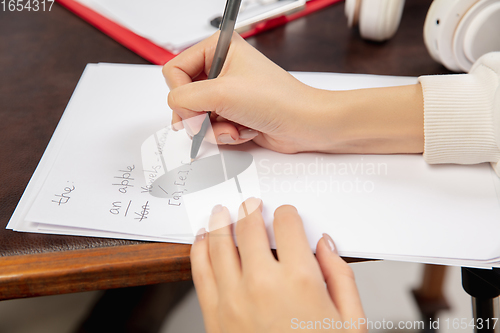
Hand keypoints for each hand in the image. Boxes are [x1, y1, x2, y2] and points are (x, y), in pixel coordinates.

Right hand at [162, 32, 325, 153]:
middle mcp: (221, 69)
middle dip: (199, 115)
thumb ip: (185, 99)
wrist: (305, 124)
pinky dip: (224, 134)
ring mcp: (227, 93)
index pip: (175, 70)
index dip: (181, 93)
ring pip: (196, 116)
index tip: (196, 105)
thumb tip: (175, 109)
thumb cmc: (278, 100)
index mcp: (218, 49)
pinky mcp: (232, 113)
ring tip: (235, 124)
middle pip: (184, 96)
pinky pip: (211, 128)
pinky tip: (243, 130)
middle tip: (212, 118)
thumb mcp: (222, 93)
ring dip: (213, 128)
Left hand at [190, 198, 366, 332]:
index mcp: (299, 280)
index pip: (287, 225)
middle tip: (251, 203)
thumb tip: (325, 244)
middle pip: (249, 227)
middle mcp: (262, 282)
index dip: (287, 213)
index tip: (286, 214)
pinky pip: (200, 270)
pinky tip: (203, 237)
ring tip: (222, 210)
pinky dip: (199, 248)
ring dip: (221, 220)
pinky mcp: (214, 313)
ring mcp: (233, 297)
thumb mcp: (351, 321)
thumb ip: (340, 276)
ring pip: (221, 243)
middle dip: (251, 209)